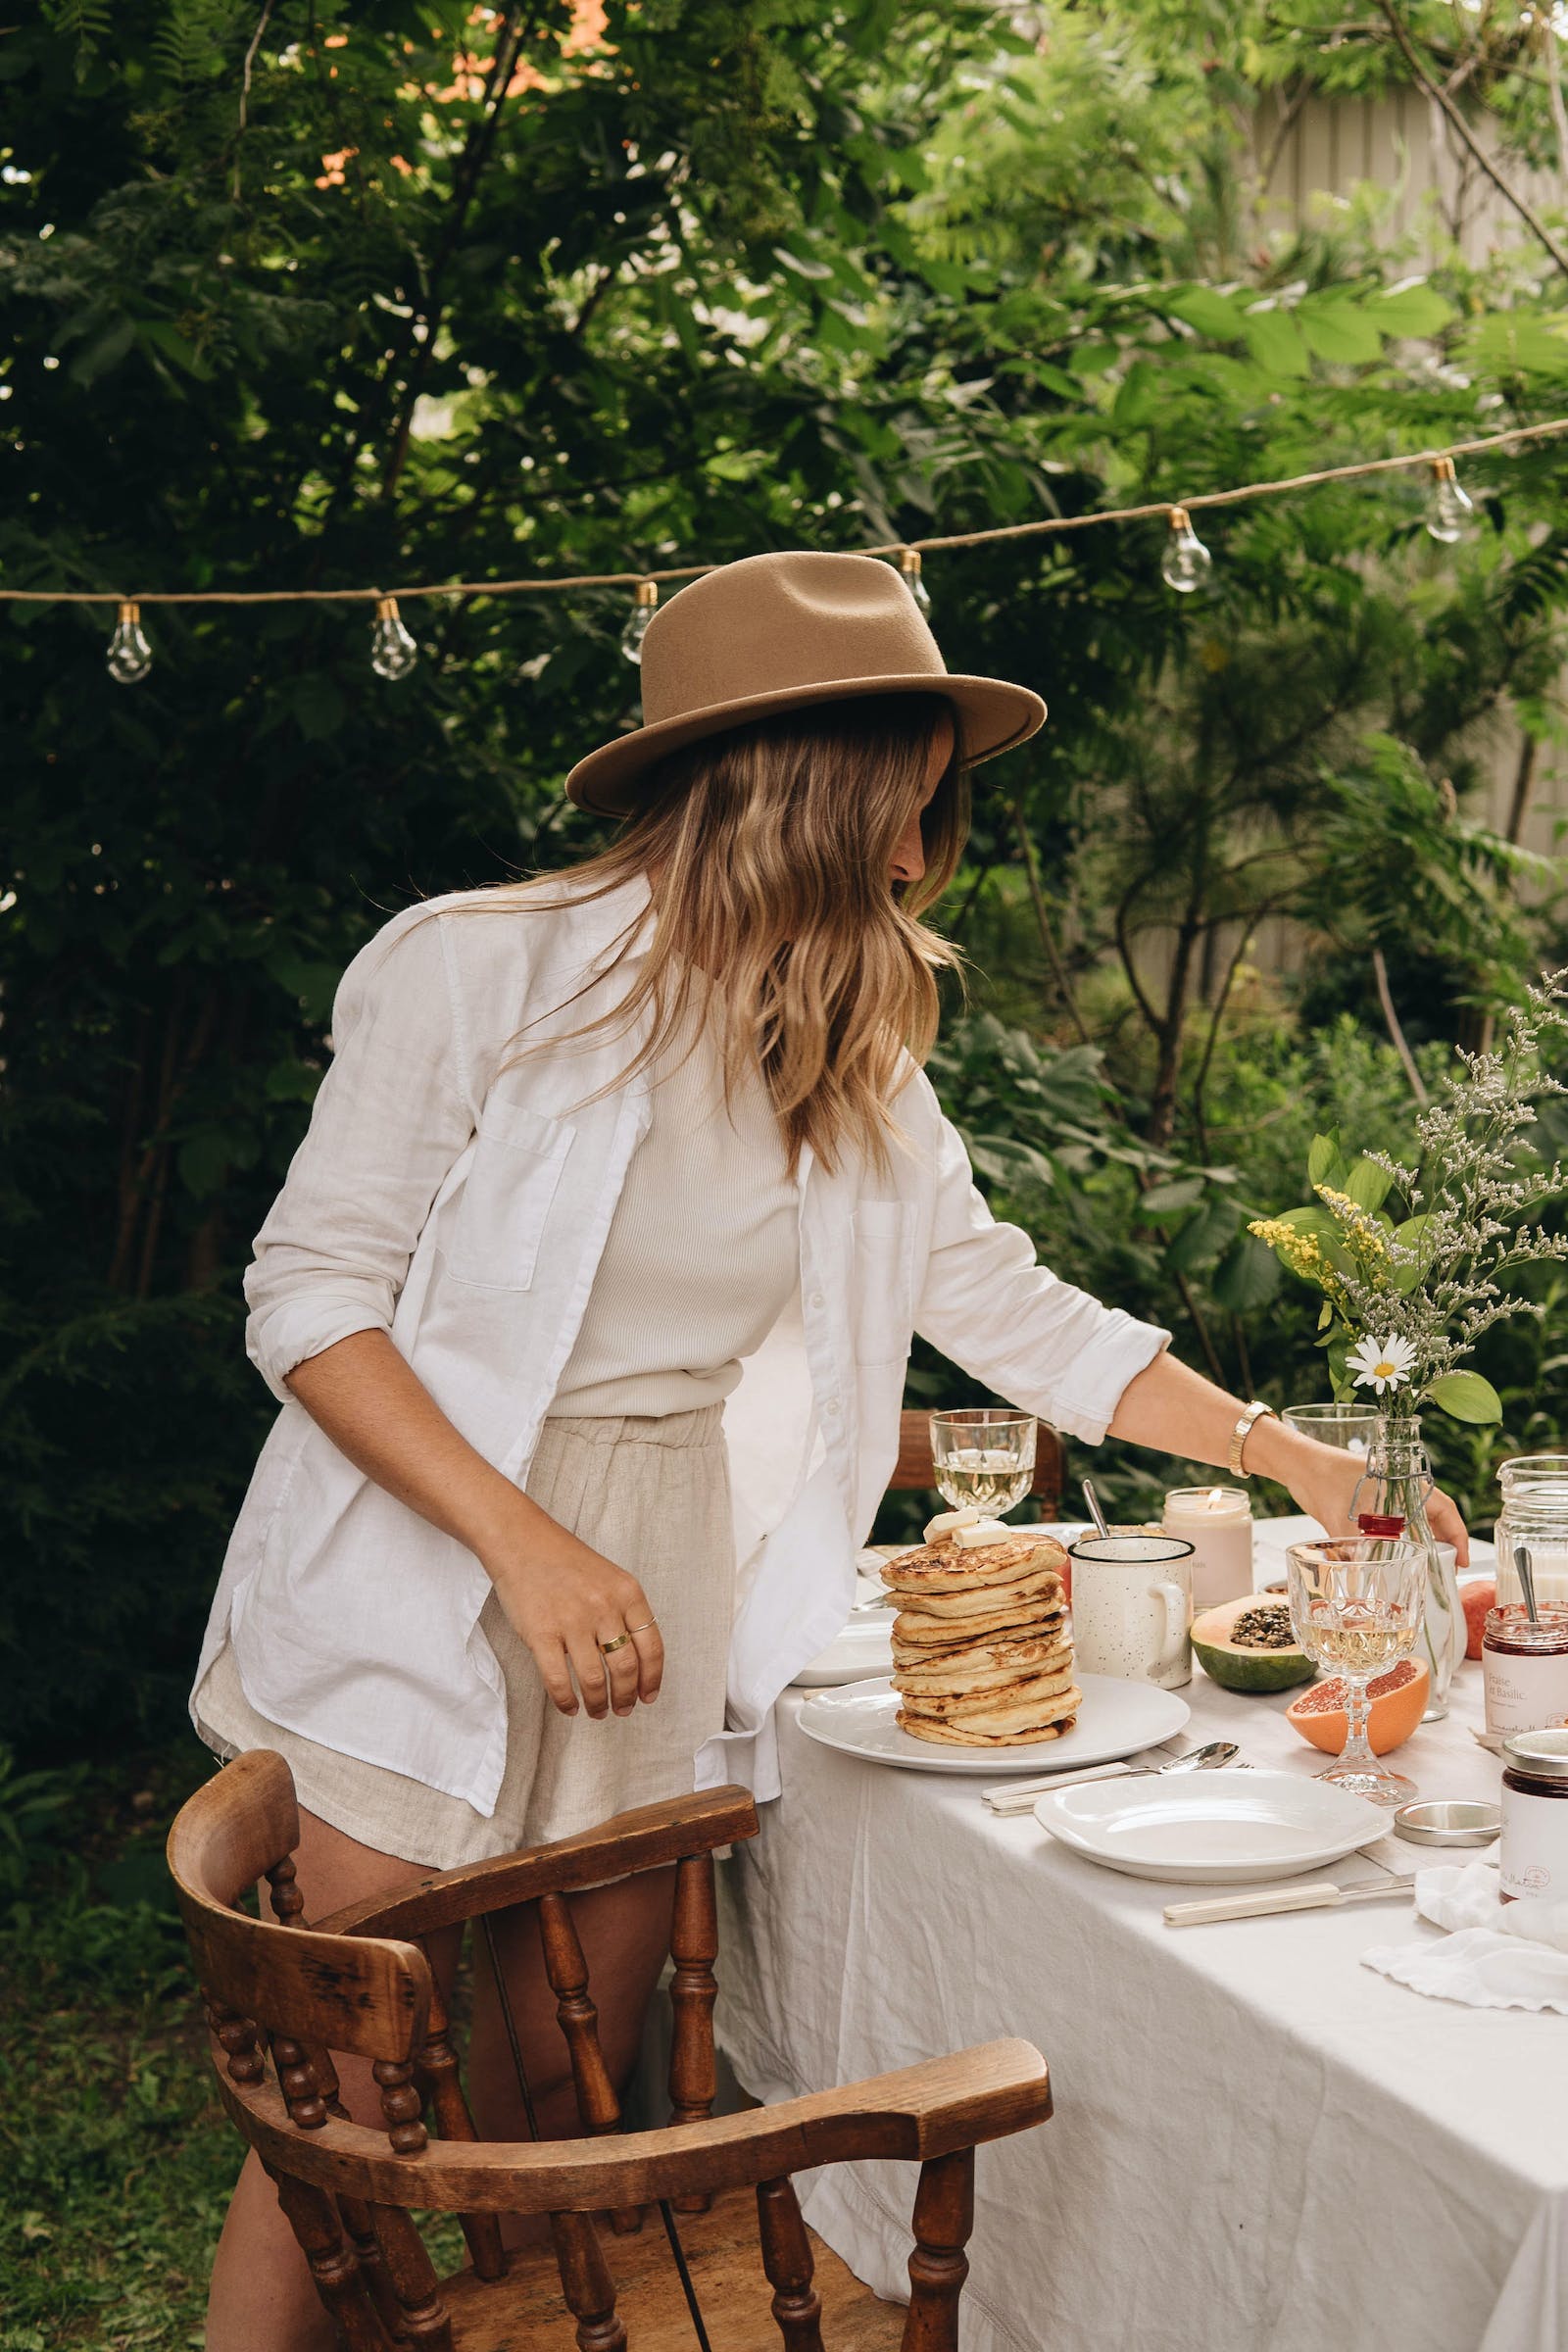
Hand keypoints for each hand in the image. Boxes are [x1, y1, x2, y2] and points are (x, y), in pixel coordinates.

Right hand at [483, 1521, 664, 1719]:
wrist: (522, 1542)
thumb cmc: (566, 1562)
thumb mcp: (610, 1578)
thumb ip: (625, 1612)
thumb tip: (637, 1660)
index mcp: (628, 1593)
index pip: (651, 1647)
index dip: (652, 1679)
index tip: (648, 1696)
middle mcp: (604, 1607)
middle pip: (626, 1668)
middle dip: (626, 1697)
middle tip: (622, 1709)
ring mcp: (572, 1621)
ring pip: (595, 1680)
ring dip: (598, 1704)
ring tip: (597, 1711)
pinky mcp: (541, 1633)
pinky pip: (558, 1680)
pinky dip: (566, 1702)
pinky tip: (570, 1707)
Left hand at [1277, 1433, 1470, 1568]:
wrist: (1299, 1465)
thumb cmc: (1324, 1481)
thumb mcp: (1343, 1521)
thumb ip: (1355, 1554)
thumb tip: (1361, 1590)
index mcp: (1405, 1485)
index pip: (1444, 1510)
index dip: (1458, 1536)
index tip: (1462, 1560)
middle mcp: (1400, 1490)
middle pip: (1432, 1519)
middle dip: (1442, 1546)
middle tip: (1444, 1574)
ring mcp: (1385, 1497)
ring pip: (1412, 1523)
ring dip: (1421, 1545)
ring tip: (1427, 1572)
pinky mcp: (1368, 1504)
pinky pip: (1393, 1525)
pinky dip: (1399, 1542)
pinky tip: (1397, 1561)